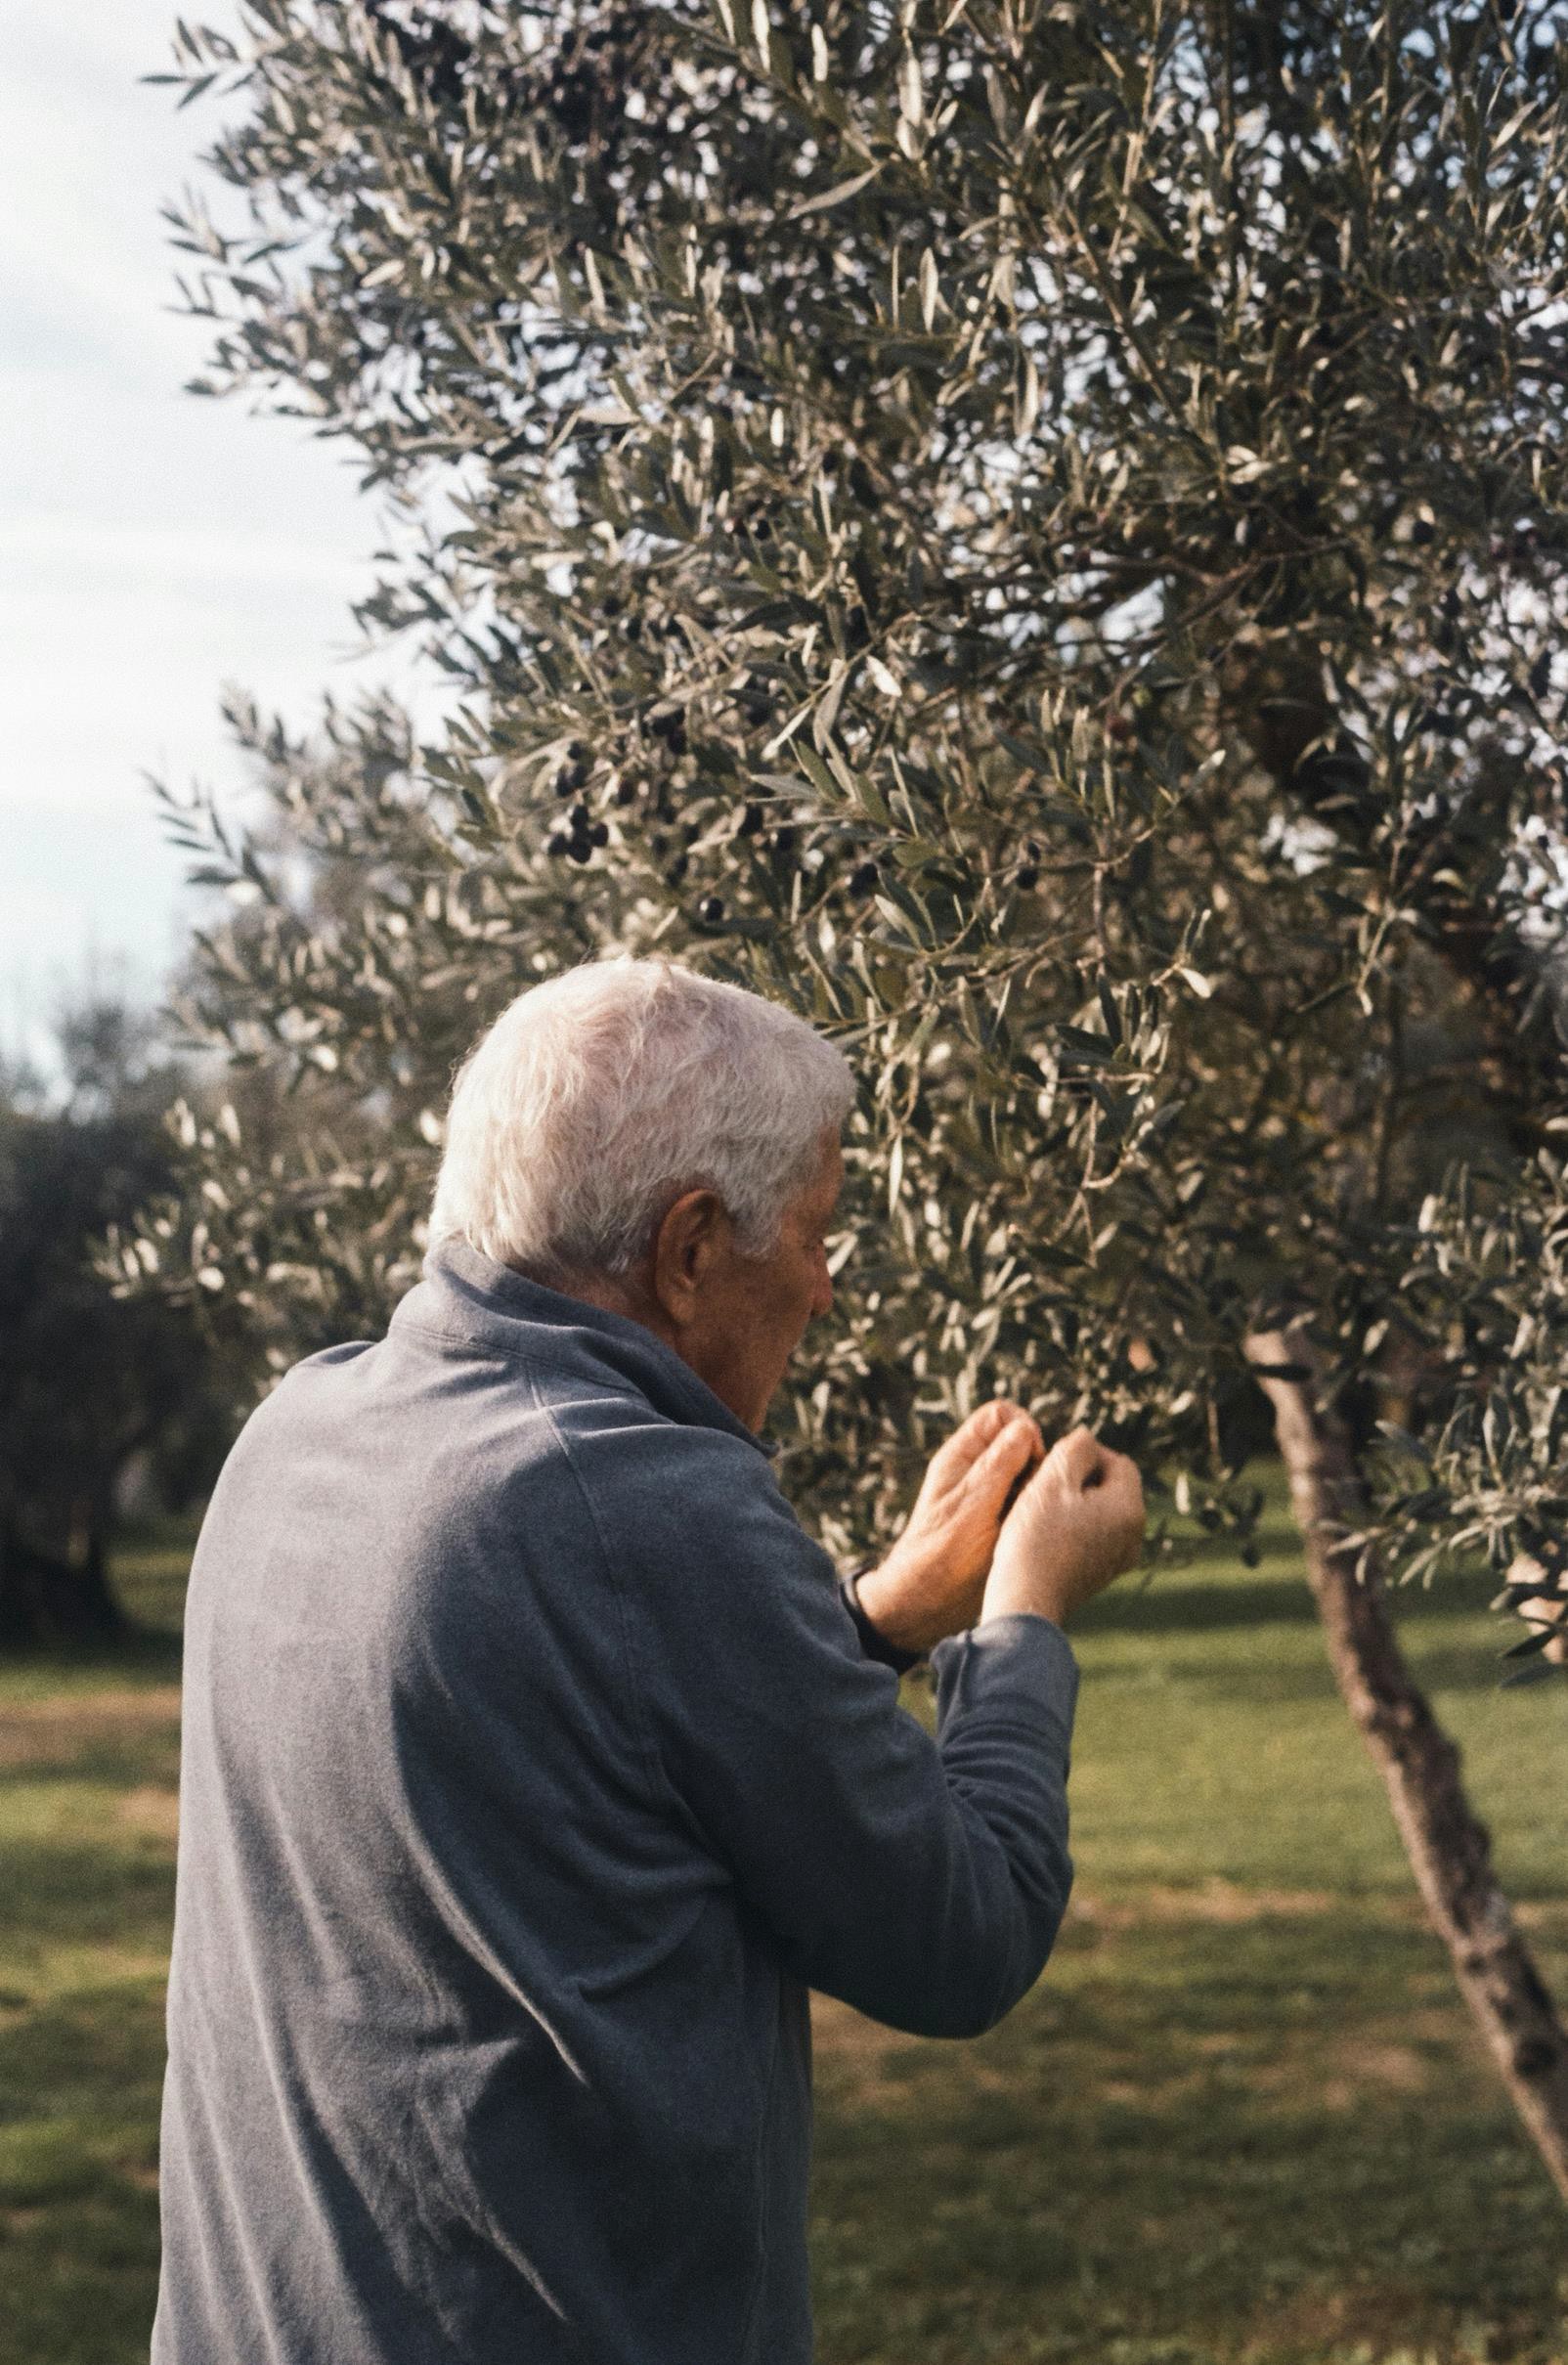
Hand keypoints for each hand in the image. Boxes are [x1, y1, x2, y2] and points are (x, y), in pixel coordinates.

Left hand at [853, 1401, 1043, 1656]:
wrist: (926, 1605)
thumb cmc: (941, 1555)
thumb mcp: (972, 1506)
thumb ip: (998, 1465)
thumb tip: (1026, 1429)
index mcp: (961, 1457)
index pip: (1001, 1415)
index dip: (1023, 1429)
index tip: (1032, 1460)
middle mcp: (976, 1472)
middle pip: (1021, 1443)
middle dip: (1037, 1462)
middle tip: (1038, 1494)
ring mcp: (990, 1498)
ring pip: (1029, 1474)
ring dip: (1039, 1490)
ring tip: (1037, 1517)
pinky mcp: (1001, 1523)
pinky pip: (1029, 1502)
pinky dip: (1037, 1510)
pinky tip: (1038, 1532)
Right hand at [981, 1424, 1143, 1628]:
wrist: (1025, 1603)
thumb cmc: (1036, 1540)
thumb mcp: (1052, 1480)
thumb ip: (1074, 1449)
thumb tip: (1086, 1439)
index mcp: (1130, 1510)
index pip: (1118, 1462)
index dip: (1084, 1453)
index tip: (1052, 1462)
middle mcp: (1133, 1537)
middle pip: (1110, 1487)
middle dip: (1078, 1478)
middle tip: (1042, 1482)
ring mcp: (1117, 1560)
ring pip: (1098, 1512)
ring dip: (1072, 1502)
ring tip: (1039, 1507)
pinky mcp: (1098, 1575)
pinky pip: (1090, 1536)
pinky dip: (1070, 1527)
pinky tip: (1042, 1531)